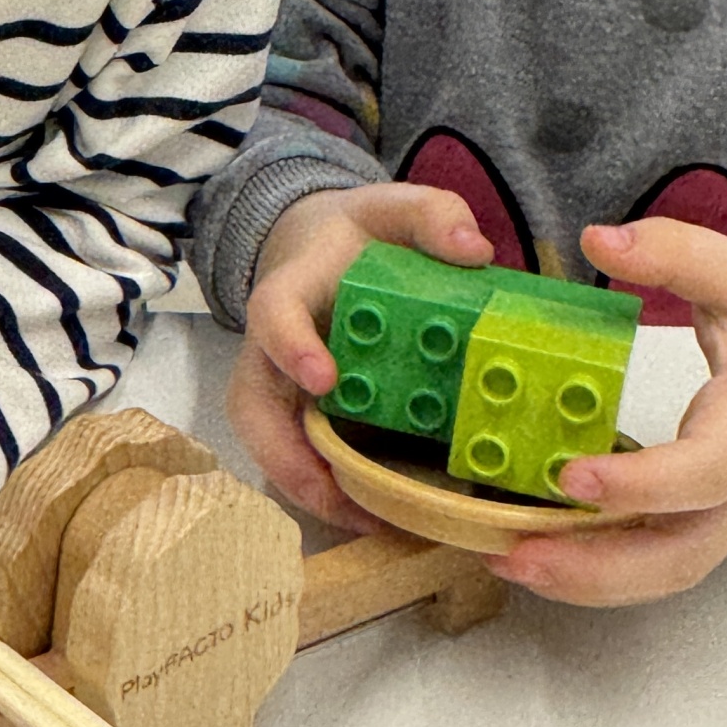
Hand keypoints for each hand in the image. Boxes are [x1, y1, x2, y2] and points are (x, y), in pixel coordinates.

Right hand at [227, 183, 493, 526]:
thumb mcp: (395, 206)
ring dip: (304, 484)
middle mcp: (270, 345)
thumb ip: (432, 214)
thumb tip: (474, 251)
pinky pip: (291, 454)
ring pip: (265, 441)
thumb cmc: (360, 233)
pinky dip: (321, 489)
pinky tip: (367, 516)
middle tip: (334, 491)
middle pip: (251, 403)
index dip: (291, 348)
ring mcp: (276, 383)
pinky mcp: (293, 410)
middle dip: (284, 451)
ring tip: (362, 520)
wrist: (321, 248)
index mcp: (291, 289)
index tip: (324, 380)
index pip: (274, 316)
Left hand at [488, 220, 726, 603]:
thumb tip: (597, 239)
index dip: (641, 483)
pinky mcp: (711, 530)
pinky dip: (597, 573)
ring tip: (505, 560)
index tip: (570, 475)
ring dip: (584, 581)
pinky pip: (655, 566)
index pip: (706, 471)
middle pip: (678, 556)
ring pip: (662, 574)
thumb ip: (675, 252)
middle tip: (510, 552)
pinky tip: (535, 553)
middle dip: (593, 566)